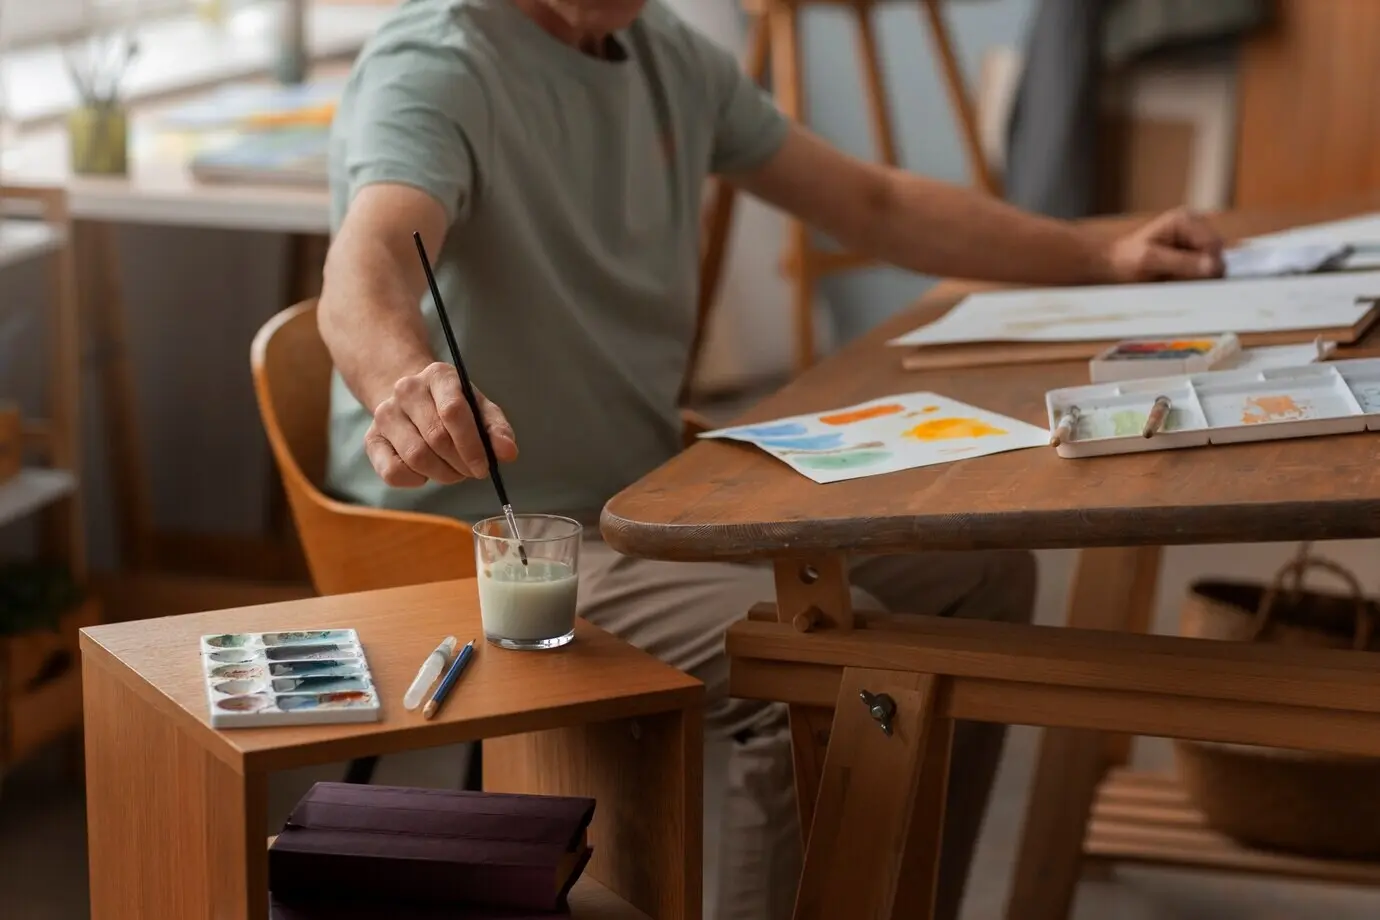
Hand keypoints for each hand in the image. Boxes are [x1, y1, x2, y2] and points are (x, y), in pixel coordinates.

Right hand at [364, 362, 517, 487]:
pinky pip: (392, 472)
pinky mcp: (372, 439)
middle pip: (437, 438)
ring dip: (442, 474)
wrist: (413, 399)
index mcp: (438, 375)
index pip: (453, 411)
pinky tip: (426, 473)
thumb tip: (508, 453)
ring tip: (454, 471)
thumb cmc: (453, 406)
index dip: (471, 445)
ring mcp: (385, 414)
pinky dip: (416, 480)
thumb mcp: (480, 409)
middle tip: (472, 471)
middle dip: (460, 463)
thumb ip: (497, 429)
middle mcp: (406, 390)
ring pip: (416, 457)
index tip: (484, 468)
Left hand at [1104, 207, 1224, 282]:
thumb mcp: (1150, 261)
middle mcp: (1195, 225)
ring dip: (1196, 276)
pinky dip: (1192, 278)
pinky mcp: (1194, 252)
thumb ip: (1182, 263)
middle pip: (1217, 254)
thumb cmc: (1126, 260)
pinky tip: (1173, 278)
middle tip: (1172, 278)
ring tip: (1169, 277)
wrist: (1113, 265)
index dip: (1206, 265)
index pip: (1213, 245)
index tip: (1186, 279)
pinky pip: (1204, 270)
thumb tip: (1213, 266)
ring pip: (1213, 264)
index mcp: (1185, 220)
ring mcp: (1196, 239)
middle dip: (1200, 271)